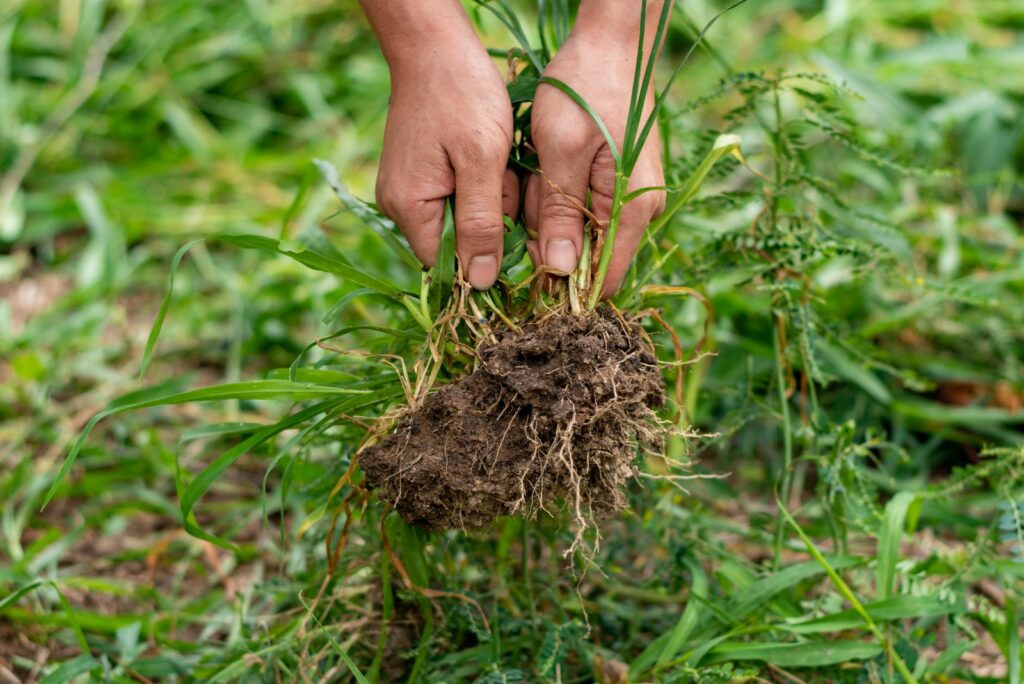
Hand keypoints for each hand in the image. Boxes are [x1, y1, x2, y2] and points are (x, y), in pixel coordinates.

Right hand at [364, 2, 517, 288]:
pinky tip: (490, 157)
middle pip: (457, 244)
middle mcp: (399, 206)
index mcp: (409, 208)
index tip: (515, 229)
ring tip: (498, 162)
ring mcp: (407, 189)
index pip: (449, 266)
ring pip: (463, 220)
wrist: (435, 46)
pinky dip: (482, 183)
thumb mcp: (482, 160)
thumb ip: (482, 224)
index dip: (484, 259)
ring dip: (490, 199)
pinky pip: (457, 197)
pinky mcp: (420, 174)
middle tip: (504, 178)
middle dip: (491, 220)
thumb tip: (480, 284)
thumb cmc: (462, 95)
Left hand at [525, 3, 665, 297]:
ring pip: (577, 230)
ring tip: (535, 169)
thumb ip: (560, 213)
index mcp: (632, 210)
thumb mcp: (561, 151)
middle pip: (586, 257)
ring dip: (546, 211)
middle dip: (547, 236)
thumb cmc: (586, 89)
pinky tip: (543, 167)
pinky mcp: (618, 183)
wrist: (611, 42)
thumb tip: (561, 271)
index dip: (563, 285)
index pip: (603, 280)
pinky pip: (580, 206)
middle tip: (525, 194)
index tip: (525, 268)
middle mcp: (639, 211)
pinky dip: (554, 193)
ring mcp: (630, 197)